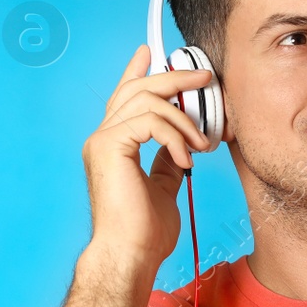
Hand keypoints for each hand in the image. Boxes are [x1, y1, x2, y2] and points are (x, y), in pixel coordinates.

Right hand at [81, 44, 212, 267]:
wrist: (130, 254)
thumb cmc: (144, 232)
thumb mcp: (163, 187)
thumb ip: (166, 162)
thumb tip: (181, 146)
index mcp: (112, 146)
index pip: (123, 98)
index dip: (136, 71)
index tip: (151, 53)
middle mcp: (101, 137)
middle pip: (137, 90)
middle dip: (174, 79)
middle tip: (205, 78)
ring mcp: (101, 140)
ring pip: (147, 101)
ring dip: (184, 119)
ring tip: (202, 144)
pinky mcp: (109, 145)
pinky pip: (150, 121)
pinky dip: (175, 136)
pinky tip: (186, 158)